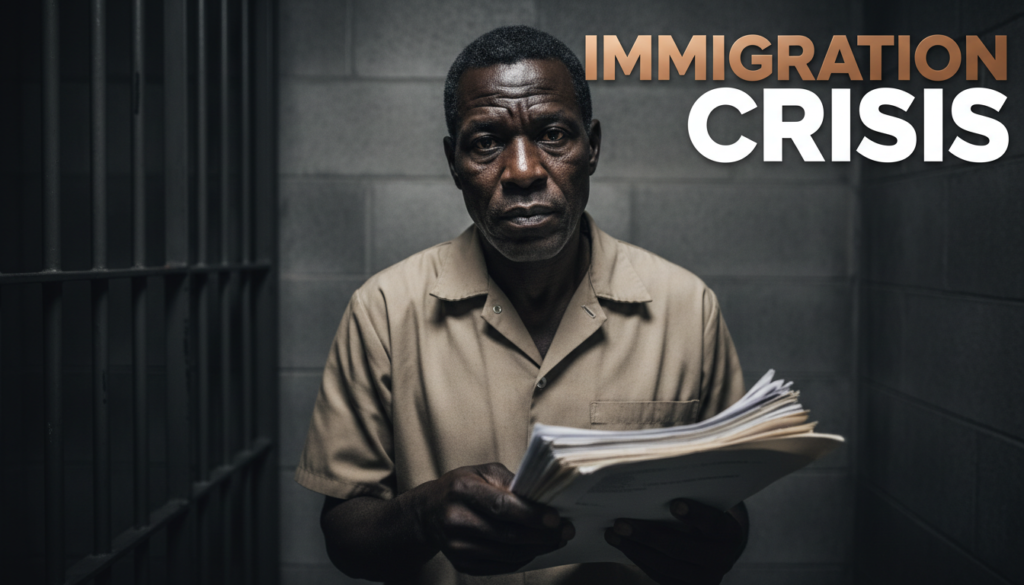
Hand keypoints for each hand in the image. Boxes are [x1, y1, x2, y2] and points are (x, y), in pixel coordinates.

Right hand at [415, 462, 574, 574]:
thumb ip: (509, 482)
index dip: (531, 514)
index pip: (501, 506)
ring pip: (507, 554)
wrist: (428, 513)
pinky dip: (523, 558)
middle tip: (566, 531)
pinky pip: (500, 565)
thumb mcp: (481, 472)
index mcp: (461, 490)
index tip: (555, 518)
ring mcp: (457, 546)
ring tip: (555, 540)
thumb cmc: (461, 488)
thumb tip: (540, 497)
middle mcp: (455, 519)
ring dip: (537, 549)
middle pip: (507, 535)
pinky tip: (535, 549)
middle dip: (542, 535)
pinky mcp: (461, 563)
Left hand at [604, 499, 746, 584]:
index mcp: (729, 533)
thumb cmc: (702, 515)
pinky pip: (660, 575)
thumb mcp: (704, 504)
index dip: (695, 514)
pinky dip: (640, 558)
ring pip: (666, 565)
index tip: (674, 503)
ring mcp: (705, 578)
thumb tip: (651, 476)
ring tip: (613, 534)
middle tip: (620, 523)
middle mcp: (722, 560)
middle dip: (648, 536)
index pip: (714, 523)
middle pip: (682, 549)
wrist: (714, 547)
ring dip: (636, 549)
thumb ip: (689, 495)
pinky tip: (623, 545)